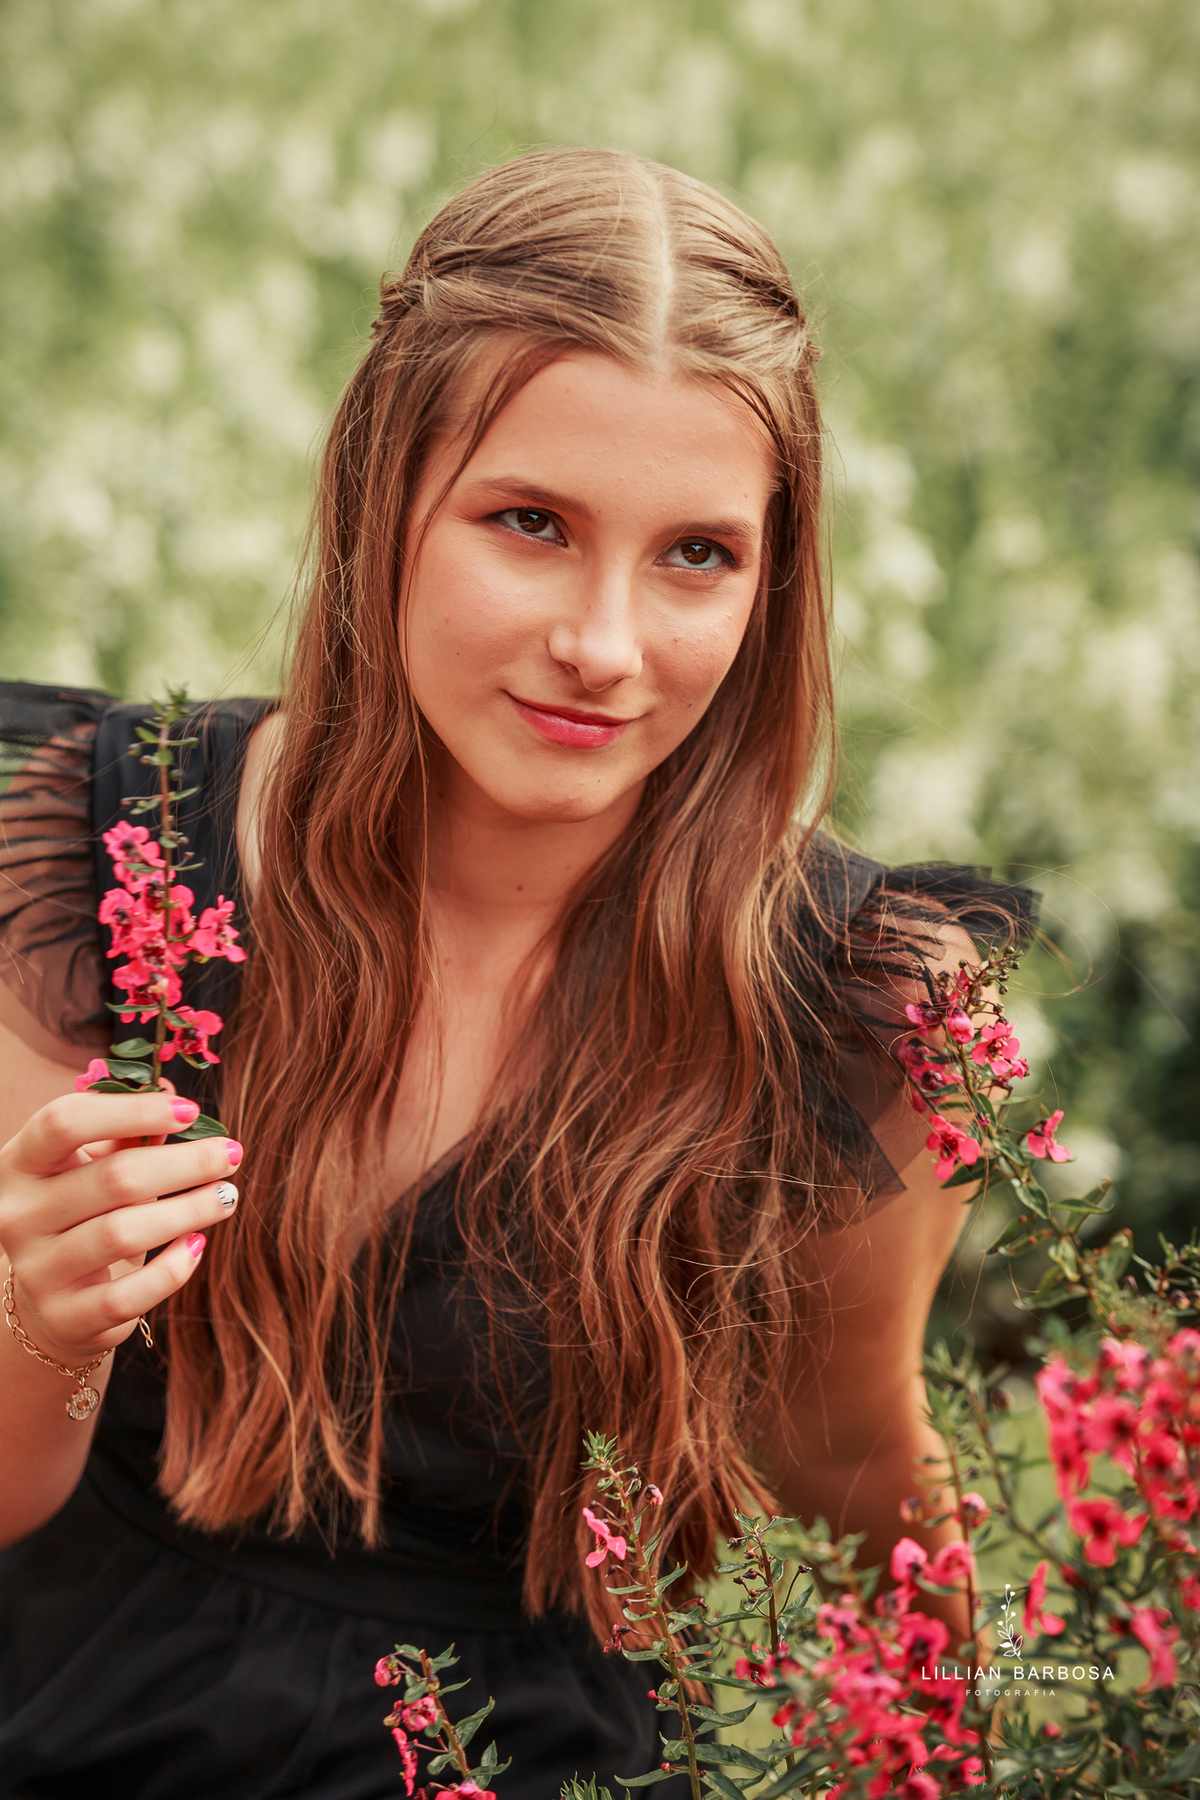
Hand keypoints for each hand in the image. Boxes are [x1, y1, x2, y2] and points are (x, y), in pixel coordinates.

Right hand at [0, 1089, 241, 1366]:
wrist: (55, 1301)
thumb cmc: (86, 1214)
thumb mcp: (94, 1167)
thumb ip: (127, 1133)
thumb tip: (172, 1094)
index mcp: (19, 1163)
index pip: (63, 1122)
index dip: (131, 1111)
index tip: (192, 1111)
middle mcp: (17, 1215)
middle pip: (113, 1179)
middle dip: (186, 1164)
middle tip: (231, 1154)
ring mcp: (36, 1271)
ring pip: (123, 1233)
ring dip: (189, 1209)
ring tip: (227, 1196)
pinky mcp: (66, 1317)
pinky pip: (130, 1293)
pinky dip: (173, 1267)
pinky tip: (198, 1243)